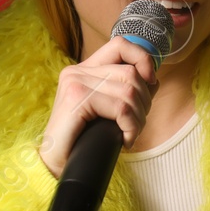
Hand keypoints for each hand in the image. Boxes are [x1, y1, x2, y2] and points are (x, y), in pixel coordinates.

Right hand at [38, 34, 159, 178]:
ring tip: (130, 134)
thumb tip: (154, 80)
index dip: (143, 59)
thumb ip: (126, 92)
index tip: (151, 83)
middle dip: (144, 102)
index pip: (120, 45)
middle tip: (136, 125)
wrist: (55, 165)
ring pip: (129, 91)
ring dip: (139, 118)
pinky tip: (125, 140)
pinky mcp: (76, 99)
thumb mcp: (108, 111)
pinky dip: (130, 127)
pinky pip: (120, 108)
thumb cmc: (83, 141)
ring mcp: (75, 82)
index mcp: (85, 69)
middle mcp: (78, 71)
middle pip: (131, 72)